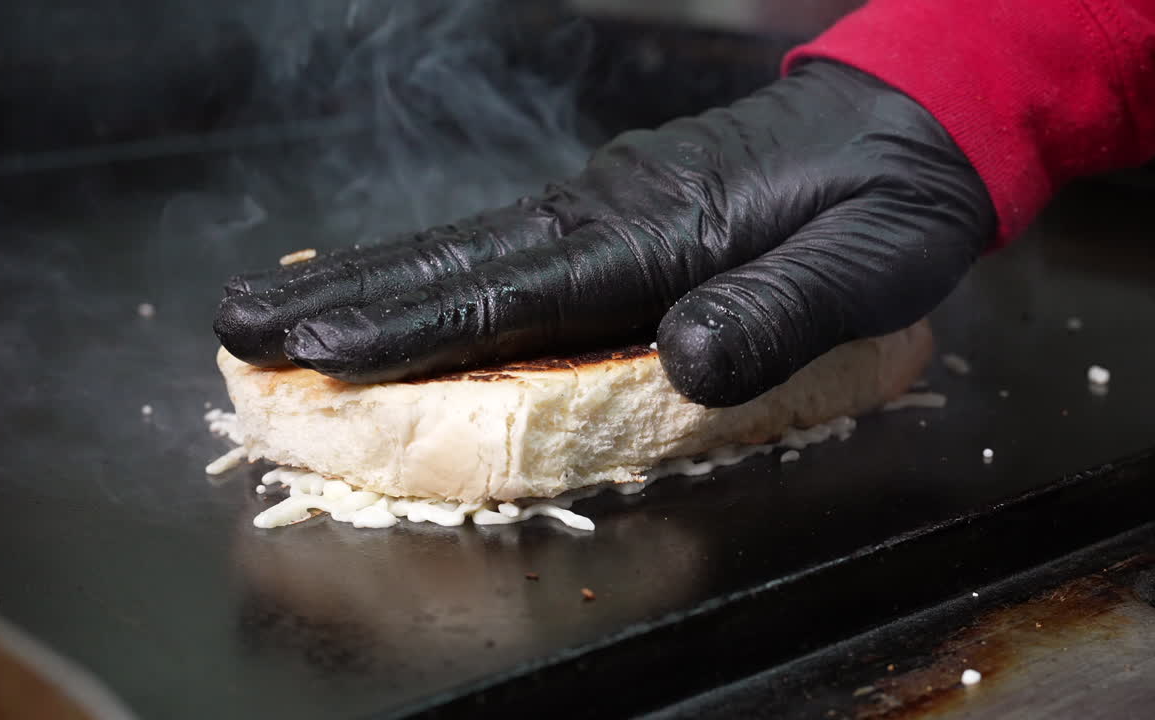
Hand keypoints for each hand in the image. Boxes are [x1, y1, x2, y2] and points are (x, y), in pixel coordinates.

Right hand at [214, 60, 994, 406]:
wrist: (915, 122)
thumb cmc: (889, 204)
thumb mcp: (865, 269)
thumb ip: (778, 313)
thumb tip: (683, 359)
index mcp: (660, 233)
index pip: (511, 290)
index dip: (411, 328)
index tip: (319, 354)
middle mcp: (610, 211)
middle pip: (456, 262)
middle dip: (346, 300)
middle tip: (239, 326)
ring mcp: (607, 203)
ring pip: (466, 250)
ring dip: (366, 284)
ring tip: (281, 311)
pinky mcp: (618, 209)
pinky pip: (504, 249)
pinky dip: (433, 274)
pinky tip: (397, 289)